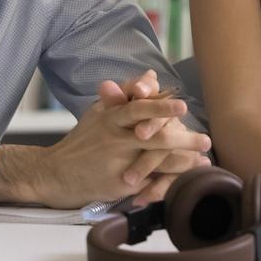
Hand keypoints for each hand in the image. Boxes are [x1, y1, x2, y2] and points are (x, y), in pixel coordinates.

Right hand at [0, 86, 209, 207]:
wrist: (54, 173)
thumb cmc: (82, 140)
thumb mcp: (99, 112)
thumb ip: (126, 95)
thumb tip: (150, 75)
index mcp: (111, 118)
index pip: (139, 109)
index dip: (161, 108)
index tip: (183, 108)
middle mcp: (115, 140)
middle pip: (154, 138)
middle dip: (183, 139)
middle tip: (206, 140)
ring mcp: (118, 164)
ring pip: (157, 162)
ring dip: (183, 162)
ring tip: (204, 161)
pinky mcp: (119, 185)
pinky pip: (149, 183)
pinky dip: (169, 182)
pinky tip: (185, 181)